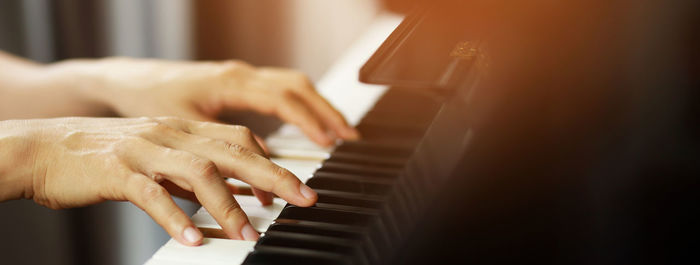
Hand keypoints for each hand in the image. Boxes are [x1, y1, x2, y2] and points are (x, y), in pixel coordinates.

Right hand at [0, 117, 317, 245]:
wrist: (48, 148)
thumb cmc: (109, 157)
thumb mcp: (160, 158)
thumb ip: (195, 174)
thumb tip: (234, 195)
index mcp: (184, 129)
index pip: (240, 139)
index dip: (270, 163)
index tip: (293, 189)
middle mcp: (170, 134)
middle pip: (232, 151)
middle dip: (273, 176)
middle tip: (302, 198)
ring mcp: (144, 150)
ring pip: (197, 172)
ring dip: (228, 205)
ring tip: (248, 234)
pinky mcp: (116, 172)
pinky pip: (152, 195)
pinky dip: (176, 218)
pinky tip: (194, 240)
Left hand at [65, 58, 358, 145]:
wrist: (130, 80)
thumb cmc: (150, 100)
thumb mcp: (183, 127)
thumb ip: (219, 146)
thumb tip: (255, 167)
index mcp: (230, 81)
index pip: (282, 98)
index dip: (308, 120)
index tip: (328, 141)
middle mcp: (241, 74)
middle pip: (297, 86)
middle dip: (326, 112)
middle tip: (350, 137)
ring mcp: (242, 75)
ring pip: (293, 84)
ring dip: (318, 106)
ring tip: (339, 132)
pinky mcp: (240, 83)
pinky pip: (281, 89)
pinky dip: (301, 105)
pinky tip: (309, 123)